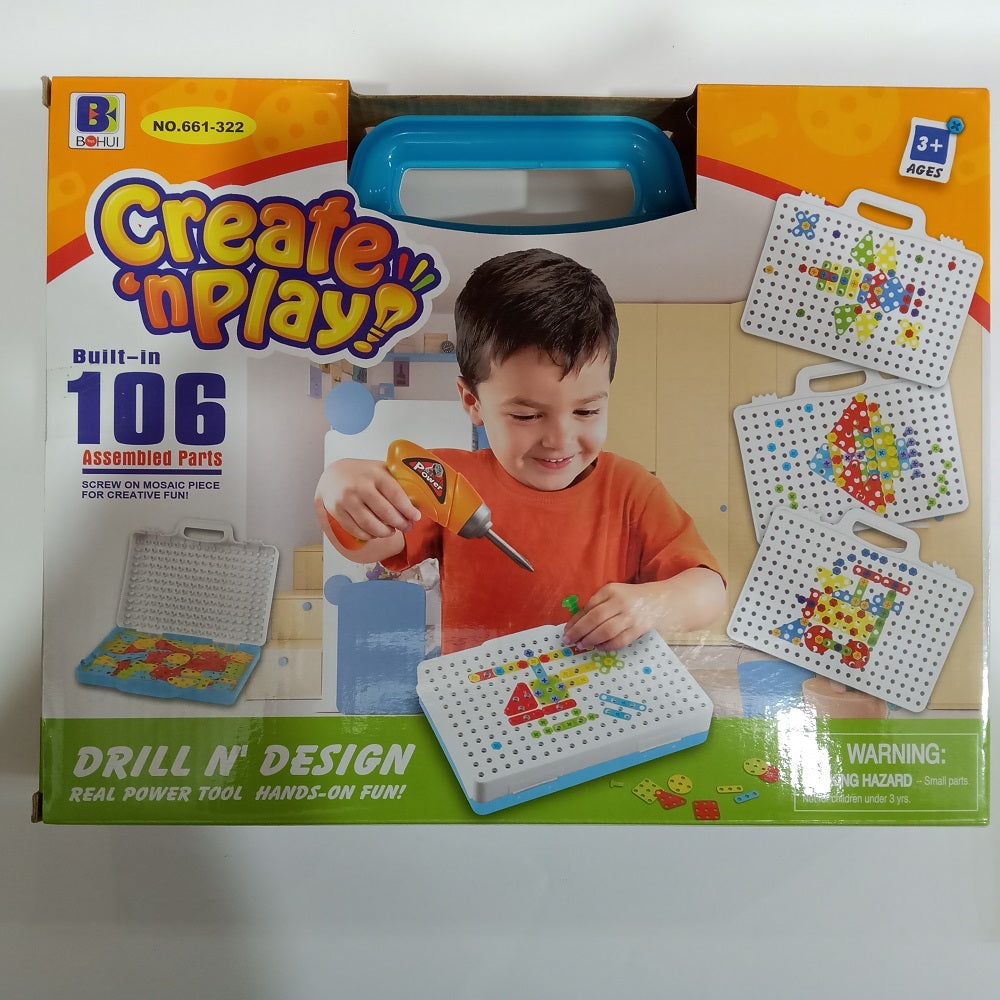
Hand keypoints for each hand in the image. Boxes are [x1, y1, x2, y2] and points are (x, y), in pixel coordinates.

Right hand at [314, 459, 420, 550]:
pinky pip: (357, 530)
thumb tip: (417, 500)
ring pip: (370, 525)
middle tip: (407, 527)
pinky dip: (370, 535)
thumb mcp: (380, 469)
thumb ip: (396, 481)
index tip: (416, 517)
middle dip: (400, 523)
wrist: (333, 474)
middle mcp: (360, 486)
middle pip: (385, 513)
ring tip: (392, 531)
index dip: (408, 509)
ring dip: (385, 532)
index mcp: (375, 474)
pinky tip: (376, 533)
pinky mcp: (337, 511)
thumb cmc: (362, 473)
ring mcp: (347, 500)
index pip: (395, 494)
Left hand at [562, 569, 725, 649]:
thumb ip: (599, 605)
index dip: (575, 621)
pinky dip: (607, 646)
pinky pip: (619, 640)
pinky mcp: (639, 628)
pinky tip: (600, 648)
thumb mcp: (617, 595)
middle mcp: (620, 601)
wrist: (666, 600)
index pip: (588, 606)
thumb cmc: (636, 599)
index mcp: (611, 590)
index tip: (566, 631)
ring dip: (590, 640)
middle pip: (594, 619)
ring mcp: (631, 615)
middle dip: (579, 632)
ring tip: (583, 645)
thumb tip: (576, 623)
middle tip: (570, 641)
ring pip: (605, 631)